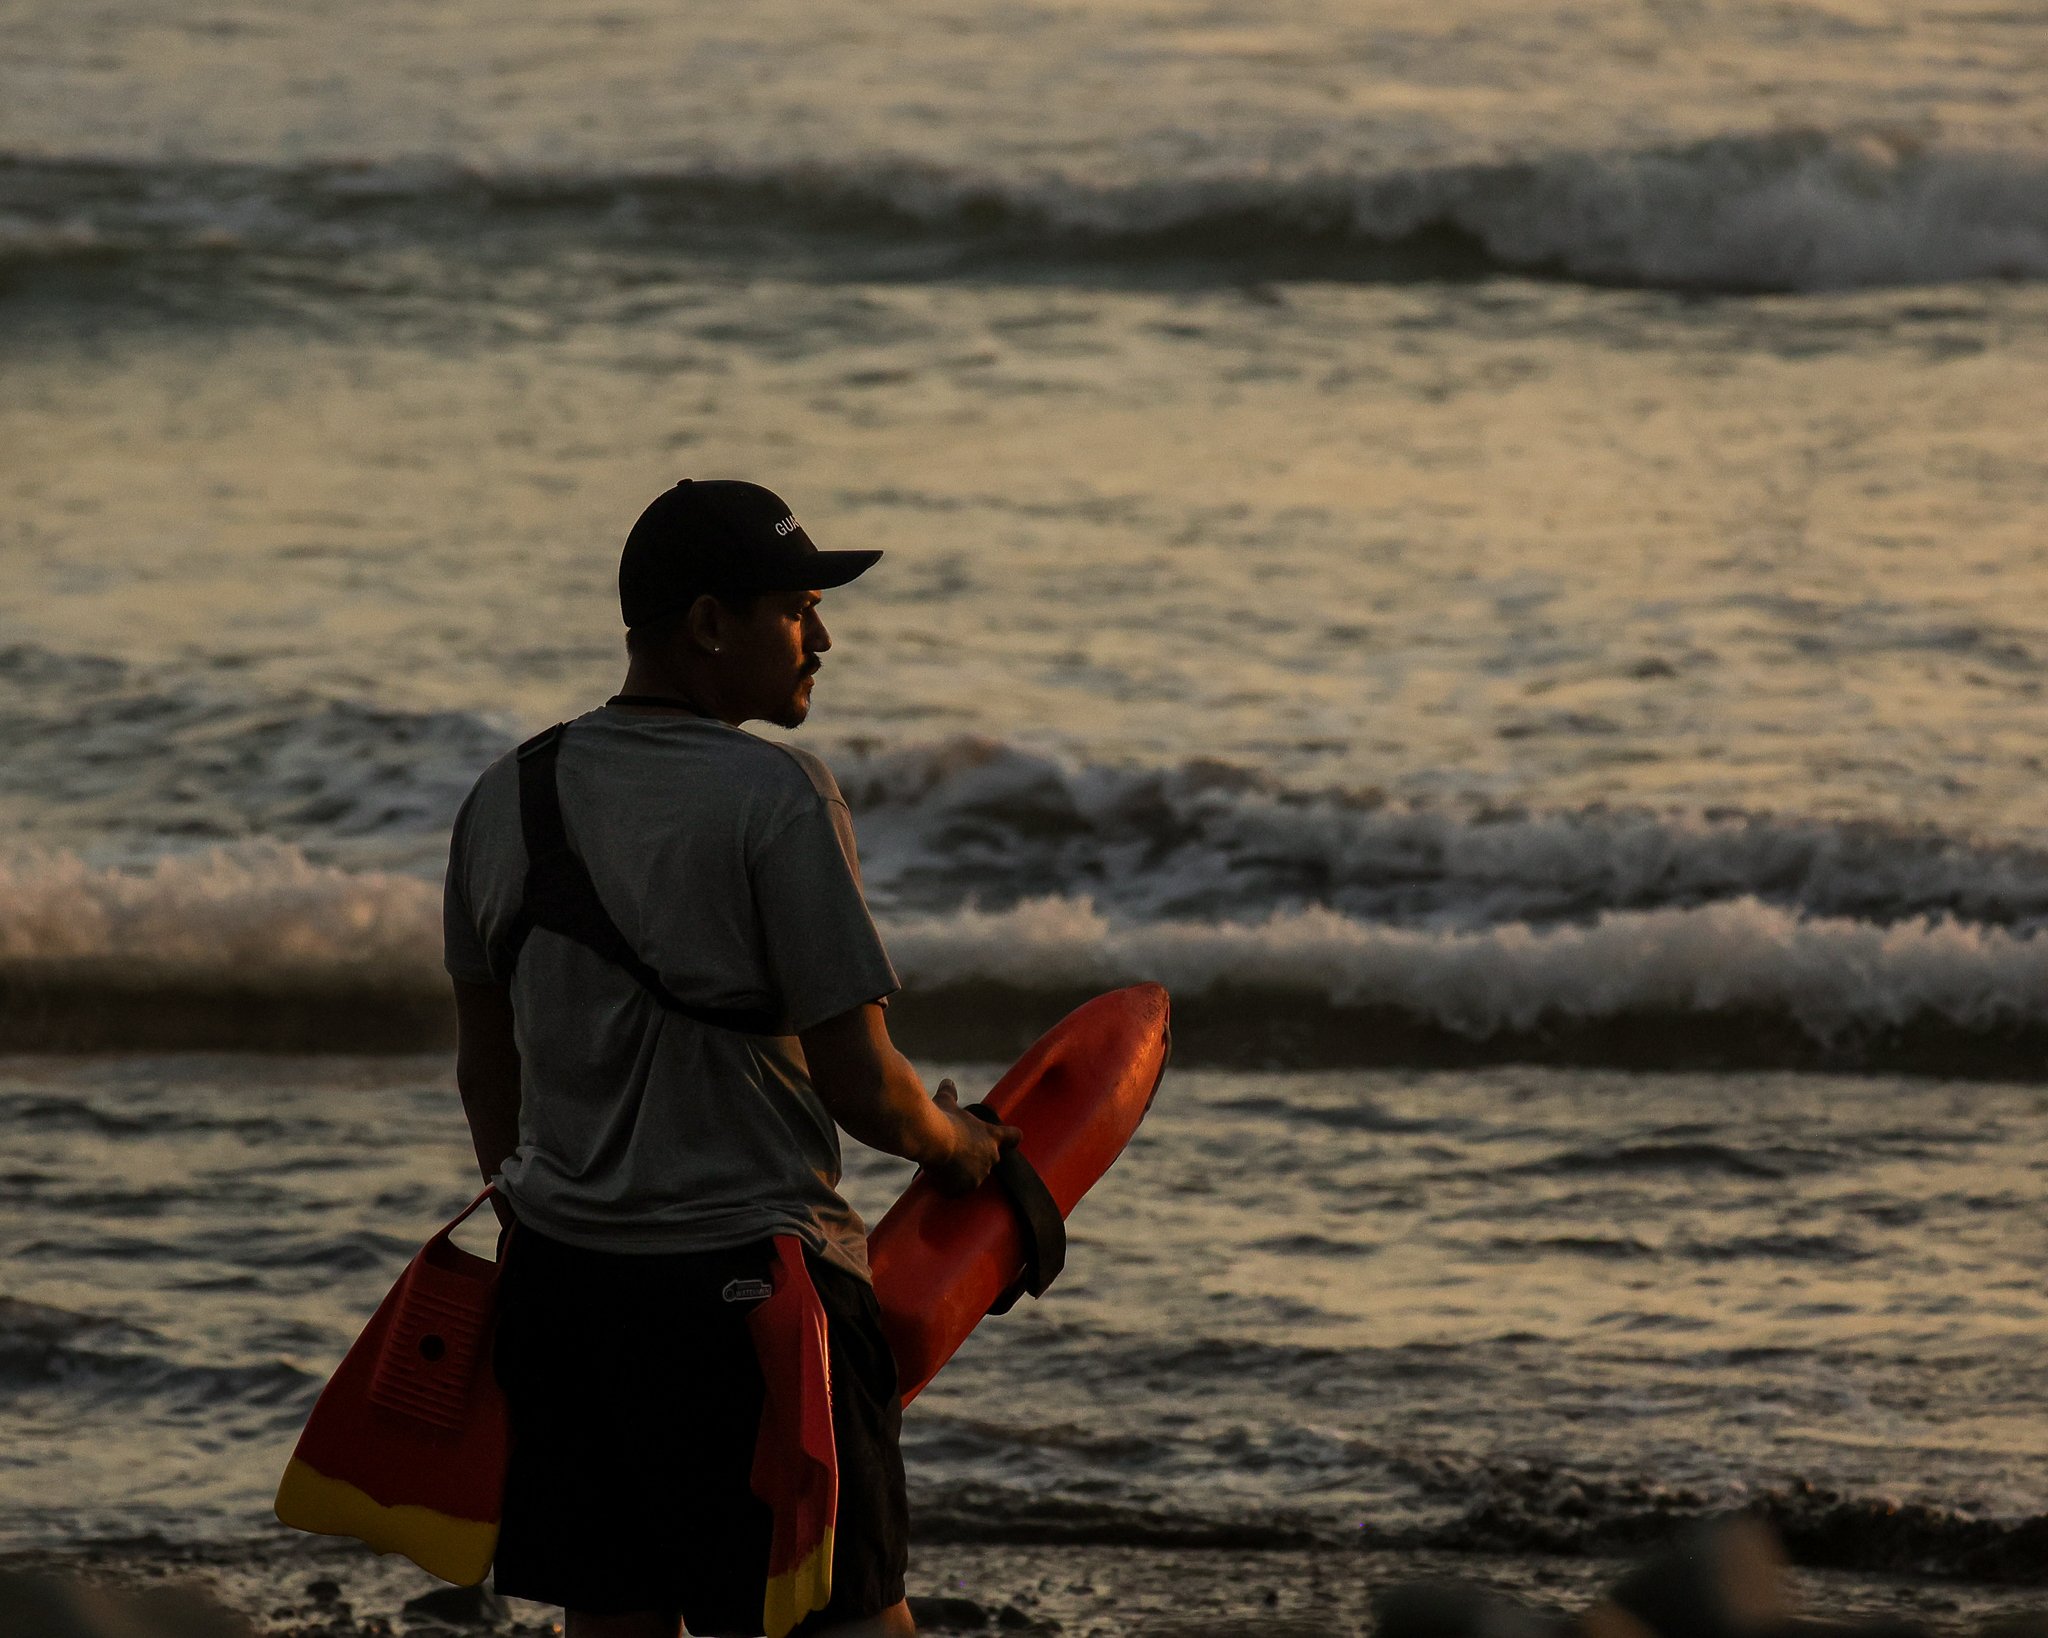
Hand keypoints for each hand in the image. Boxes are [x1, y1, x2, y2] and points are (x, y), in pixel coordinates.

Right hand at [924, 1077, 1021, 1195]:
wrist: (932, 1138)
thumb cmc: (941, 1117)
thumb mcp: (946, 1102)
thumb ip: (950, 1093)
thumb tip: (947, 1082)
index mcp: (992, 1136)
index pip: (1013, 1138)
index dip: (1010, 1138)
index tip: (1008, 1139)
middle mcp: (991, 1157)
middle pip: (990, 1160)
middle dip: (976, 1158)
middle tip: (957, 1152)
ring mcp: (979, 1175)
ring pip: (973, 1178)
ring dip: (962, 1175)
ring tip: (944, 1165)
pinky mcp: (964, 1188)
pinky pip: (957, 1191)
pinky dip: (949, 1188)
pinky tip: (937, 1180)